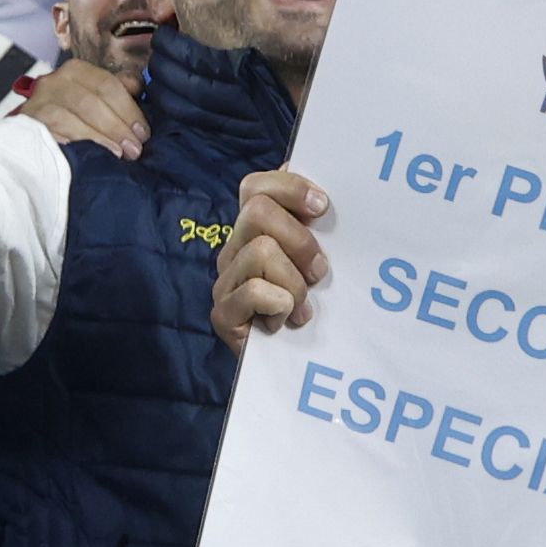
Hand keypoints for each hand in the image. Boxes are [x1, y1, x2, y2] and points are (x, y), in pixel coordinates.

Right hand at [15, 51, 146, 157]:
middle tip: (133, 149)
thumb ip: (118, 92)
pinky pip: (53, 135)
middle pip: (91, 102)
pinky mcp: (28, 125)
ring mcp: (38, 103)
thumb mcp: (95, 98)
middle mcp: (55, 82)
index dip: (129, 110)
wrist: (34, 136)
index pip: (107, 85)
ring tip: (116, 154)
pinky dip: (74, 145)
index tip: (143, 133)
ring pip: (71, 118)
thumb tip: (138, 86)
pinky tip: (88, 156)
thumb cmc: (71, 116)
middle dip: (116, 127)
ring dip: (98, 138)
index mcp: (77, 71)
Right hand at [212, 168, 331, 349]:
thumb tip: (313, 179)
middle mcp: (234, 249)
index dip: (290, 188)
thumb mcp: (317, 260)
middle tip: (320, 271)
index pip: (255, 186)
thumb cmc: (312, 306)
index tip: (323, 207)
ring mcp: (225, 280)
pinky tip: (287, 321)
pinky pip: (254, 290)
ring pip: (260, 251)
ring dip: (294, 282)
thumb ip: (314, 224)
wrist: (296, 367)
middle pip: (256, 212)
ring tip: (303, 305)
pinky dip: (280, 304)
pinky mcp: (222, 313)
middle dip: (299, 240)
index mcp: (255, 230)